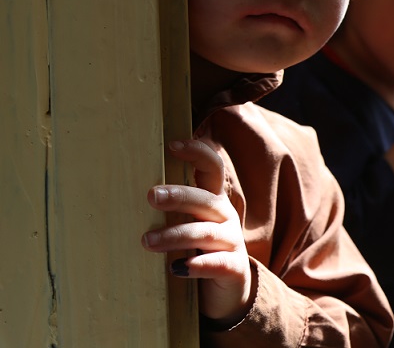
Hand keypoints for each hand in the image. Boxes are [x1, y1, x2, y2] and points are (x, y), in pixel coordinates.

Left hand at [142, 140, 253, 323]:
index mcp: (213, 201)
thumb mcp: (187, 225)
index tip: (172, 145)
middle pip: (206, 199)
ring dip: (176, 235)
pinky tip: (178, 268)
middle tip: (151, 196)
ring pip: (206, 232)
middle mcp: (225, 217)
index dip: (197, 153)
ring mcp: (231, 242)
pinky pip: (219, 263)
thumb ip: (169, 210)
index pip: (212, 167)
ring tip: (147, 241)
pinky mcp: (234, 268)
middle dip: (180, 196)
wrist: (226, 290)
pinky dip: (199, 264)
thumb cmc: (197, 250)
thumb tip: (118, 190)